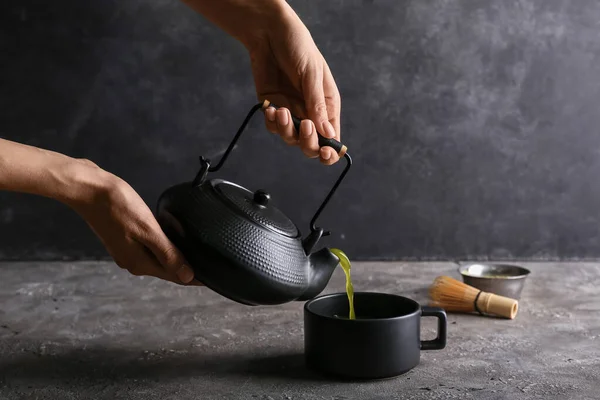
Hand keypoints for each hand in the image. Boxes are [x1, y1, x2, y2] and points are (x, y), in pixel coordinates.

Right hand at [67, 161, 200, 285]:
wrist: (89, 189)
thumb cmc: (118, 206)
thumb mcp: (148, 230)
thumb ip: (167, 254)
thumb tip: (186, 276)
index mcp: (140, 263)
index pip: (175, 275)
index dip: (195, 276)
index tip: (214, 276)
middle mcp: (132, 262)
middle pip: (167, 268)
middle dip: (187, 267)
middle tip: (209, 263)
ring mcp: (126, 250)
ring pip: (158, 258)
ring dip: (175, 256)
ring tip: (196, 251)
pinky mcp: (124, 238)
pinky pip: (150, 247)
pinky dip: (163, 245)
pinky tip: (173, 237)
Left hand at [180, 0, 341, 164]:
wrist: (269, 32)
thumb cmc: (298, 47)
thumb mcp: (312, 74)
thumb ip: (317, 104)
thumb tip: (327, 133)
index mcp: (327, 105)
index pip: (332, 136)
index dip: (330, 150)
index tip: (325, 151)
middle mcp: (310, 112)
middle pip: (311, 144)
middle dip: (307, 142)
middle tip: (304, 126)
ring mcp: (291, 111)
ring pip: (290, 138)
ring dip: (286, 129)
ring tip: (281, 110)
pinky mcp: (272, 107)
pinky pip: (273, 126)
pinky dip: (272, 121)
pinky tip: (270, 107)